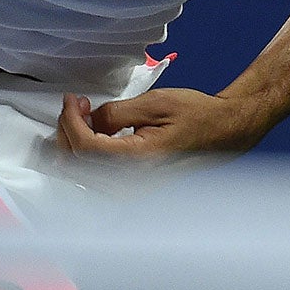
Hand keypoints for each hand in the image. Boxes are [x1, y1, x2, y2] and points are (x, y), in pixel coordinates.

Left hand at [56, 88, 264, 187]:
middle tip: (77, 103)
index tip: (73, 98)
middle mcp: (132, 183)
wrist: (223, 132)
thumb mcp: (154, 103)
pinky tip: (90, 133)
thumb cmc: (195, 114)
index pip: (86, 147)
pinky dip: (82, 154)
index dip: (71, 120)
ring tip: (83, 115)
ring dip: (72, 143)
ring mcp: (131, 190)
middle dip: (67, 130)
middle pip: (77, 164)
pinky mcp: (131, 189)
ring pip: (80, 173)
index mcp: (140, 161)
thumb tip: (88, 120)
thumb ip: (115, 114)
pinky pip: (93, 176)